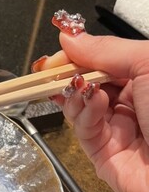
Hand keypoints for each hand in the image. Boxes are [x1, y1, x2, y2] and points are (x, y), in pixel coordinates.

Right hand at [33, 26, 148, 191]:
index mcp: (145, 76)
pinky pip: (84, 130)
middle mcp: (131, 101)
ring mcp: (116, 128)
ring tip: (80, 87)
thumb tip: (69, 36)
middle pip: (87, 82)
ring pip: (79, 106)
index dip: (79, 53)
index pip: (102, 59)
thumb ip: (107, 49)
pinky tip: (94, 104)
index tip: (59, 49)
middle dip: (69, 75)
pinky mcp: (103, 154)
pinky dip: (83, 114)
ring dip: (75, 94)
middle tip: (52, 70)